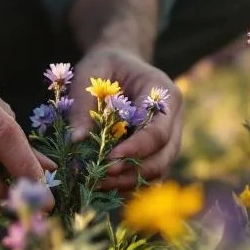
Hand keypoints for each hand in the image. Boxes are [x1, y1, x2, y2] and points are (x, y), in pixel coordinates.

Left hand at [66, 45, 183, 191]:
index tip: (108, 159)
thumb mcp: (90, 73)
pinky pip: (150, 174)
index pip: (158, 131)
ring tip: (96, 183)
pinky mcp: (158, 150)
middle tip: (99, 178)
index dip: (136, 149)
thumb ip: (83, 104)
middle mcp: (173, 117)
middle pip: (164, 155)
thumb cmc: (105, 65)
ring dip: (130, 181)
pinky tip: (104, 185)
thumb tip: (76, 140)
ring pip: (160, 169)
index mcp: (163, 92)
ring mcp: (169, 136)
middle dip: (133, 171)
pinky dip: (129, 183)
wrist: (119, 64)